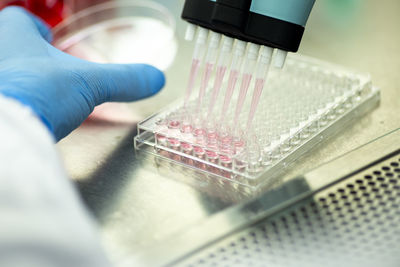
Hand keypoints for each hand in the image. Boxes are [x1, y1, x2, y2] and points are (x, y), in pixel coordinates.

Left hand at [0, 7, 164, 140]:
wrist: (7, 132)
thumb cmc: (39, 92)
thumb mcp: (92, 84)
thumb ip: (124, 79)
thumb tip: (155, 78)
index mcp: (14, 34)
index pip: (22, 20)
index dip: (38, 29)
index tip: (51, 39)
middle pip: (12, 47)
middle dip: (32, 57)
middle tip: (51, 71)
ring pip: (8, 74)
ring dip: (24, 81)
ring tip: (43, 96)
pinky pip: (8, 98)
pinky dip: (19, 103)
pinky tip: (32, 116)